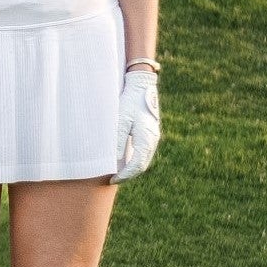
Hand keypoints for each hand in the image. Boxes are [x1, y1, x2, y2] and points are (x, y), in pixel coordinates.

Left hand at [111, 68, 160, 182]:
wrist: (142, 87)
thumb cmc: (130, 102)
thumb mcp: (121, 119)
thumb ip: (119, 139)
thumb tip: (117, 160)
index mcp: (146, 139)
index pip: (136, 165)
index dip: (125, 175)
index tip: (113, 180)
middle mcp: (152, 141)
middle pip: (141, 166)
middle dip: (128, 175)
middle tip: (113, 179)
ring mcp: (153, 137)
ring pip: (144, 160)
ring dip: (132, 169)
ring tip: (118, 173)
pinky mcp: (151, 133)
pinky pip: (144, 153)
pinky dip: (135, 160)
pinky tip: (125, 161)